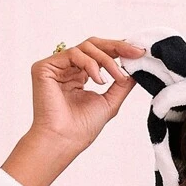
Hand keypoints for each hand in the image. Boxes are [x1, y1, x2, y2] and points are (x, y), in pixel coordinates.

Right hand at [29, 37, 146, 154]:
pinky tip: (99, 80)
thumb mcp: (109, 102)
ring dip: (106, 60)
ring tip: (117, 78)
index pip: (100, 54)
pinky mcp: (45, 67)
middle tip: (135, 52)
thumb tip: (136, 70)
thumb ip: (121, 85)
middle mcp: (68, 69)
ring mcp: (56, 67)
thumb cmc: (82, 128)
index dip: (119, 50)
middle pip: (93, 45)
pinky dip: (90, 64)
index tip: (140, 53)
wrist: (64, 140)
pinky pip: (73, 54)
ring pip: (85, 48)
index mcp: (80, 76)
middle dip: (117, 46)